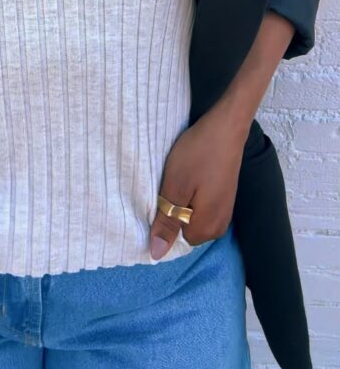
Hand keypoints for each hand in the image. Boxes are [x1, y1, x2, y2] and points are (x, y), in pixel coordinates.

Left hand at [149, 106, 246, 260]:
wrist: (226, 126)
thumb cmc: (198, 154)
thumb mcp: (176, 187)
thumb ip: (166, 222)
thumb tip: (156, 254)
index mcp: (207, 228)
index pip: (175, 239)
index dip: (163, 218)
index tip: (162, 194)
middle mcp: (219, 226)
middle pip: (184, 228)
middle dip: (173, 209)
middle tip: (170, 183)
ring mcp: (224, 210)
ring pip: (191, 215)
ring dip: (181, 199)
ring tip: (179, 177)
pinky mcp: (224, 196)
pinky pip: (200, 204)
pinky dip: (191, 192)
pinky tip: (190, 173)